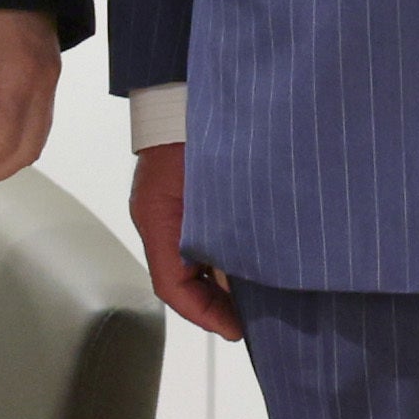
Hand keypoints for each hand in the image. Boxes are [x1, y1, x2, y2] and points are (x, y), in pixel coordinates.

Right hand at [128, 142, 241, 342]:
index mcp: (158, 222)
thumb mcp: (217, 189)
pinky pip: (201, 237)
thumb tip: (246, 276)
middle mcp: (158, 220)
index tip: (239, 329)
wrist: (185, 90)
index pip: (174, 288)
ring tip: (261, 290)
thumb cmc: (200, 132)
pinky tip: (254, 254)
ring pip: (192, 259)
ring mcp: (168, 209)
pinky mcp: (184, 197)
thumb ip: (228, 233)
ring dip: (223, 278)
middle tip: (255, 316)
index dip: (207, 315)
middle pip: (182, 279)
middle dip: (217, 302)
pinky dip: (224, 253)